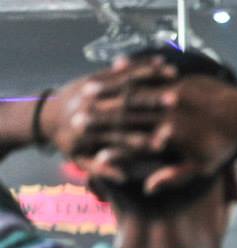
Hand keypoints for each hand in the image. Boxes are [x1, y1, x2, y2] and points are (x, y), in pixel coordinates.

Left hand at [40, 57, 175, 173]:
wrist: (42, 117)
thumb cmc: (66, 142)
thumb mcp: (79, 161)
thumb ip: (102, 171)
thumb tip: (124, 177)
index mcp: (89, 133)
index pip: (121, 136)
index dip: (144, 138)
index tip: (166, 140)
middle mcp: (91, 108)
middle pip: (127, 103)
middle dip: (153, 100)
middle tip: (176, 100)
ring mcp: (92, 89)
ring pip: (125, 81)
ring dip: (150, 75)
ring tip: (172, 73)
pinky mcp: (95, 77)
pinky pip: (120, 69)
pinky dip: (141, 64)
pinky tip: (160, 61)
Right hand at [93, 74, 236, 193]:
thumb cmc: (223, 144)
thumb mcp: (202, 167)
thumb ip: (174, 177)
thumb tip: (148, 187)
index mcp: (170, 136)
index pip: (133, 141)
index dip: (110, 144)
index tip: (90, 148)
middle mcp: (169, 113)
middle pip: (128, 114)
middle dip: (102, 115)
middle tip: (80, 116)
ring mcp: (174, 94)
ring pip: (136, 93)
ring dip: (112, 94)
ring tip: (91, 93)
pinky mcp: (179, 80)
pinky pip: (152, 78)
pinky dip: (134, 77)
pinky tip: (118, 74)